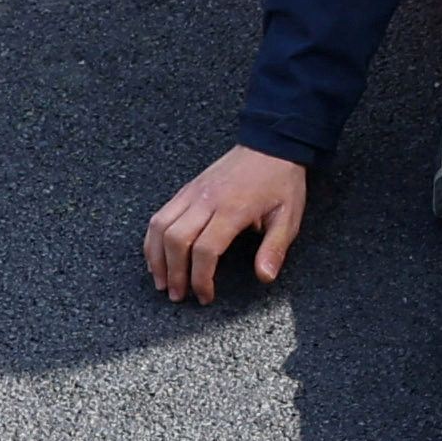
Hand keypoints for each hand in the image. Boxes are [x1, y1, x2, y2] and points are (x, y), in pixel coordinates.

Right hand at [144, 146, 308, 303]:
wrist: (271, 144)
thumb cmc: (281, 181)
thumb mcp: (288, 216)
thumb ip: (275, 248)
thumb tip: (265, 276)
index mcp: (233, 208)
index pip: (205, 250)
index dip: (201, 278)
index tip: (205, 296)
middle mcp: (207, 200)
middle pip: (176, 240)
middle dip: (174, 273)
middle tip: (178, 295)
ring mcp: (193, 192)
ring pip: (160, 227)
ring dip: (156, 258)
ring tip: (161, 281)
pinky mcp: (186, 189)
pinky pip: (160, 215)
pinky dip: (153, 238)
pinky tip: (156, 255)